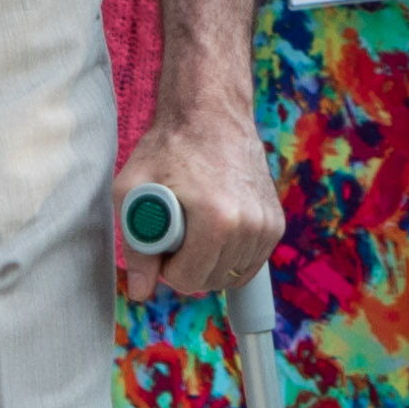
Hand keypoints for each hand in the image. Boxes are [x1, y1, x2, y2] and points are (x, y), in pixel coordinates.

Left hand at [115, 107, 279, 299]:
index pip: (189, 280)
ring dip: (209, 260)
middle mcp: (250, 225)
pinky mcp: (276, 223)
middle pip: (211, 281)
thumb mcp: (131, 191)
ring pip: (232, 275)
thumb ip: (136, 248)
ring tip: (196, 223)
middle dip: (187, 264)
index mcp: (217, 220)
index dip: (166, 267)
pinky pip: (250, 262)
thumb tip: (141, 293)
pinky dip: (229, 253)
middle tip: (178, 227)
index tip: (163, 240)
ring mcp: (268, 224)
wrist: (211, 114)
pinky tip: (215, 226)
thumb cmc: (167, 148)